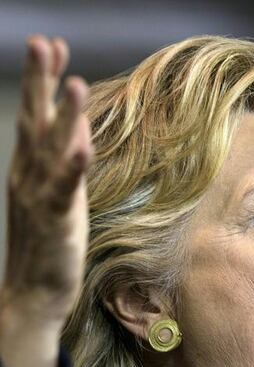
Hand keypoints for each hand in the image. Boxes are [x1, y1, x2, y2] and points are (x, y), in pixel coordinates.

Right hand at [0, 35, 92, 366]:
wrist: (34, 292)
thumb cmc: (48, 244)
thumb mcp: (58, 196)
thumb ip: (65, 163)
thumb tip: (80, 130)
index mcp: (29, 170)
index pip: (36, 117)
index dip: (44, 82)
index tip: (53, 47)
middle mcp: (28, 177)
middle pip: (34, 121)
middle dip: (42, 81)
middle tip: (45, 42)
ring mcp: (38, 198)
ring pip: (49, 150)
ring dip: (62, 116)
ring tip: (73, 82)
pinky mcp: (55, 221)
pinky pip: (64, 190)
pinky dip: (72, 166)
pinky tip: (82, 145)